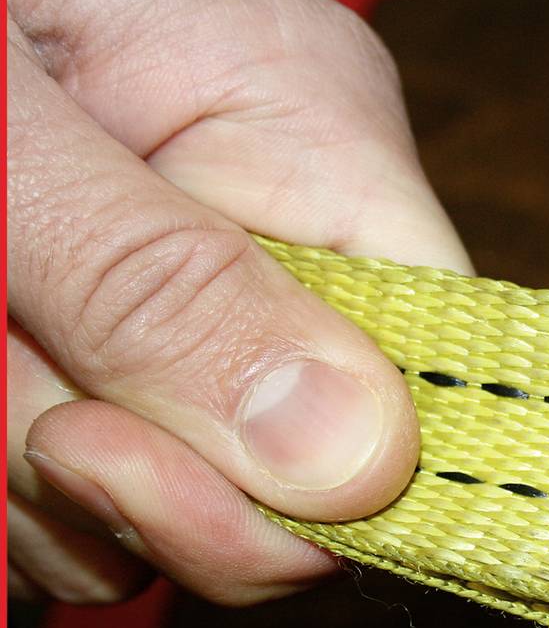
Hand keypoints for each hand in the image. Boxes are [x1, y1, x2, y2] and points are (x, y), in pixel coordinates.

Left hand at [7, 0, 469, 605]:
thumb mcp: (5, 121)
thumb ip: (153, 274)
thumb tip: (350, 458)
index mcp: (305, 137)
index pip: (427, 364)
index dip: (329, 475)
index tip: (134, 464)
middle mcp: (262, 233)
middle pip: (292, 471)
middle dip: (137, 477)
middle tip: (21, 418)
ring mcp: (170, 307)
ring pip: (162, 506)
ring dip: (23, 469)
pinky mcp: (84, 359)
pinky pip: (70, 501)